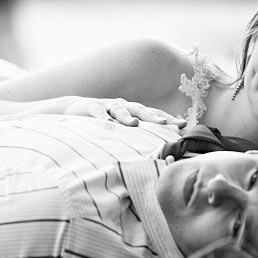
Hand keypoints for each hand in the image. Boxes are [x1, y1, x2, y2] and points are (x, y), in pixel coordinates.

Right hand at [66, 97, 186, 127]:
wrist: (74, 108)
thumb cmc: (102, 122)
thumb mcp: (120, 129)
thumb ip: (135, 136)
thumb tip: (156, 152)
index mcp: (133, 112)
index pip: (153, 114)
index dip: (168, 119)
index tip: (183, 125)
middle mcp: (124, 106)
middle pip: (141, 110)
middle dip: (155, 117)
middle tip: (167, 124)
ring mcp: (107, 105)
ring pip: (120, 109)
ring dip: (128, 116)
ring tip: (135, 124)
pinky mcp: (90, 108)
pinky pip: (97, 112)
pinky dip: (102, 116)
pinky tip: (106, 122)